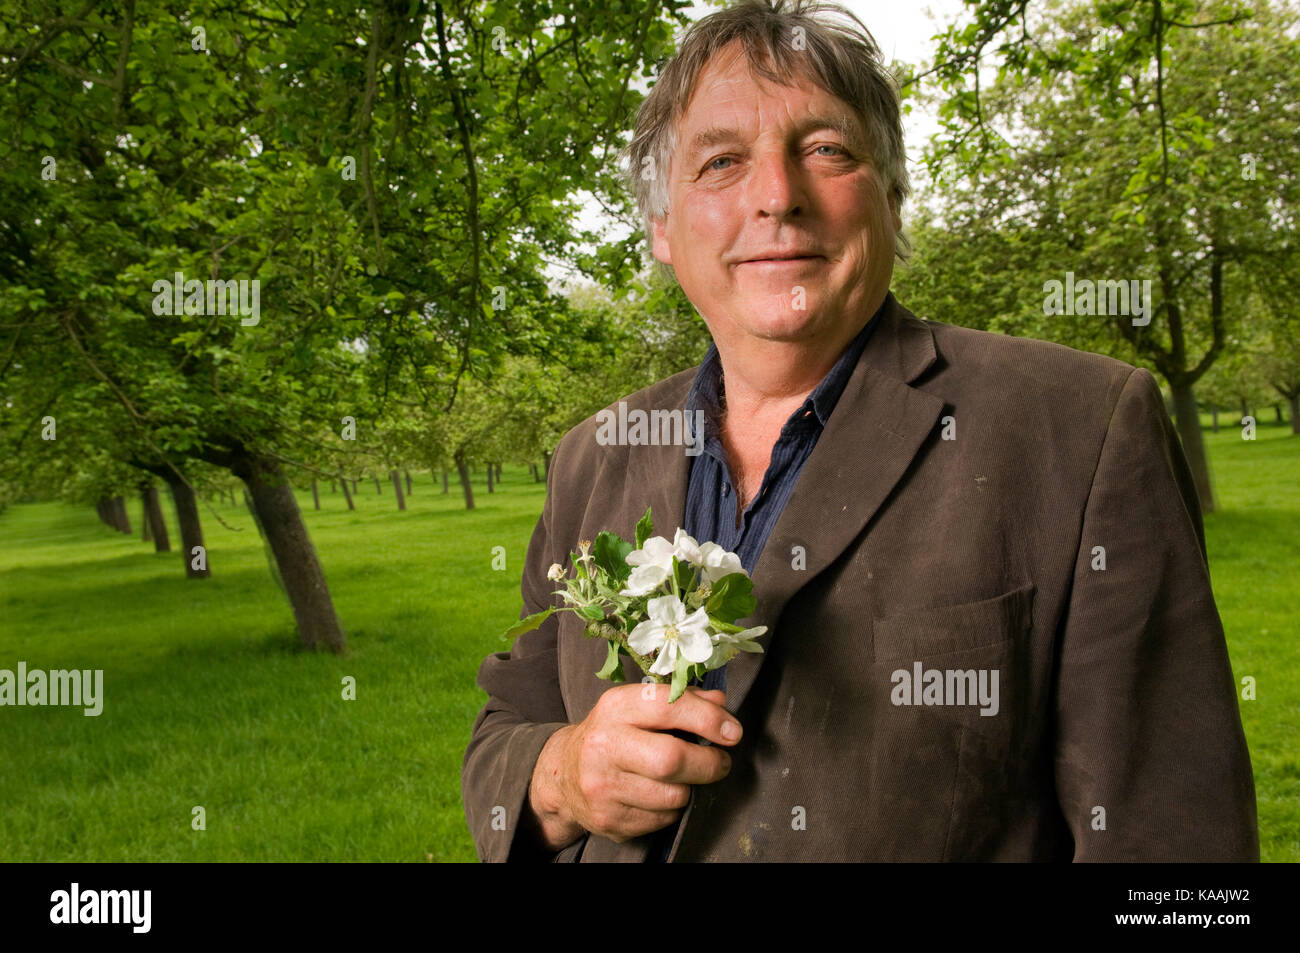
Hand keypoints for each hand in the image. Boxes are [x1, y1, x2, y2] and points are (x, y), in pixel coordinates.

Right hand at [526, 684, 741, 848]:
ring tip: (684, 779)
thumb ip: (680, 701)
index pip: (668, 706)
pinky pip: (662, 819)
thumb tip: (720, 702)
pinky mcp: (608, 819)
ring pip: (672, 795)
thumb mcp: (637, 707)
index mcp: (615, 707)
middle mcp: (604, 745)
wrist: (563, 775)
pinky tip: (661, 795)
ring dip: (690, 789)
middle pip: (672, 759)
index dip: (708, 719)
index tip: (732, 732)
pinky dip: (673, 809)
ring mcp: (603, 786)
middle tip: (720, 762)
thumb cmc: (612, 735)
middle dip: (708, 763)